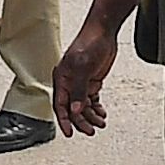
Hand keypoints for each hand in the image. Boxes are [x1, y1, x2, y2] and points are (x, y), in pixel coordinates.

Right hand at [54, 15, 120, 136]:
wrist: (103, 31)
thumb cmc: (89, 43)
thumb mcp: (83, 67)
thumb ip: (79, 90)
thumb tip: (75, 109)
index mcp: (62, 79)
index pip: (60, 106)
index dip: (64, 121)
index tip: (69, 133)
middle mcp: (69, 82)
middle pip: (73, 109)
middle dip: (81, 121)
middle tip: (90, 130)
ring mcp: (81, 82)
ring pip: (82, 106)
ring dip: (91, 116)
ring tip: (100, 123)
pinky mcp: (91, 81)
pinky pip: (91, 99)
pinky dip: (96, 108)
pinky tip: (101, 113)